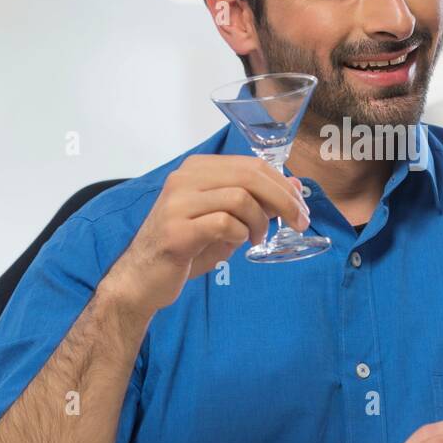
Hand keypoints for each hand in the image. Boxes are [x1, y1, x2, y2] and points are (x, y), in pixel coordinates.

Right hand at [105, 154, 310, 317]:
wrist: (142, 279)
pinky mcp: (176, 230)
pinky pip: (224, 223)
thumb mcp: (227, 220)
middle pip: (250, 175)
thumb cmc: (186, 248)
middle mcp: (185, 178)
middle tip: (300, 222)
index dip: (283, 184)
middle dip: (284, 200)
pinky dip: (241, 234)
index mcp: (197, 169)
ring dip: (261, 221)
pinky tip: (239, 245)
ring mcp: (178, 203)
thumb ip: (257, 202)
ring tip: (257, 238)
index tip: (301, 206)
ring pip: (240, 197)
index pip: (252, 164)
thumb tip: (296, 187)